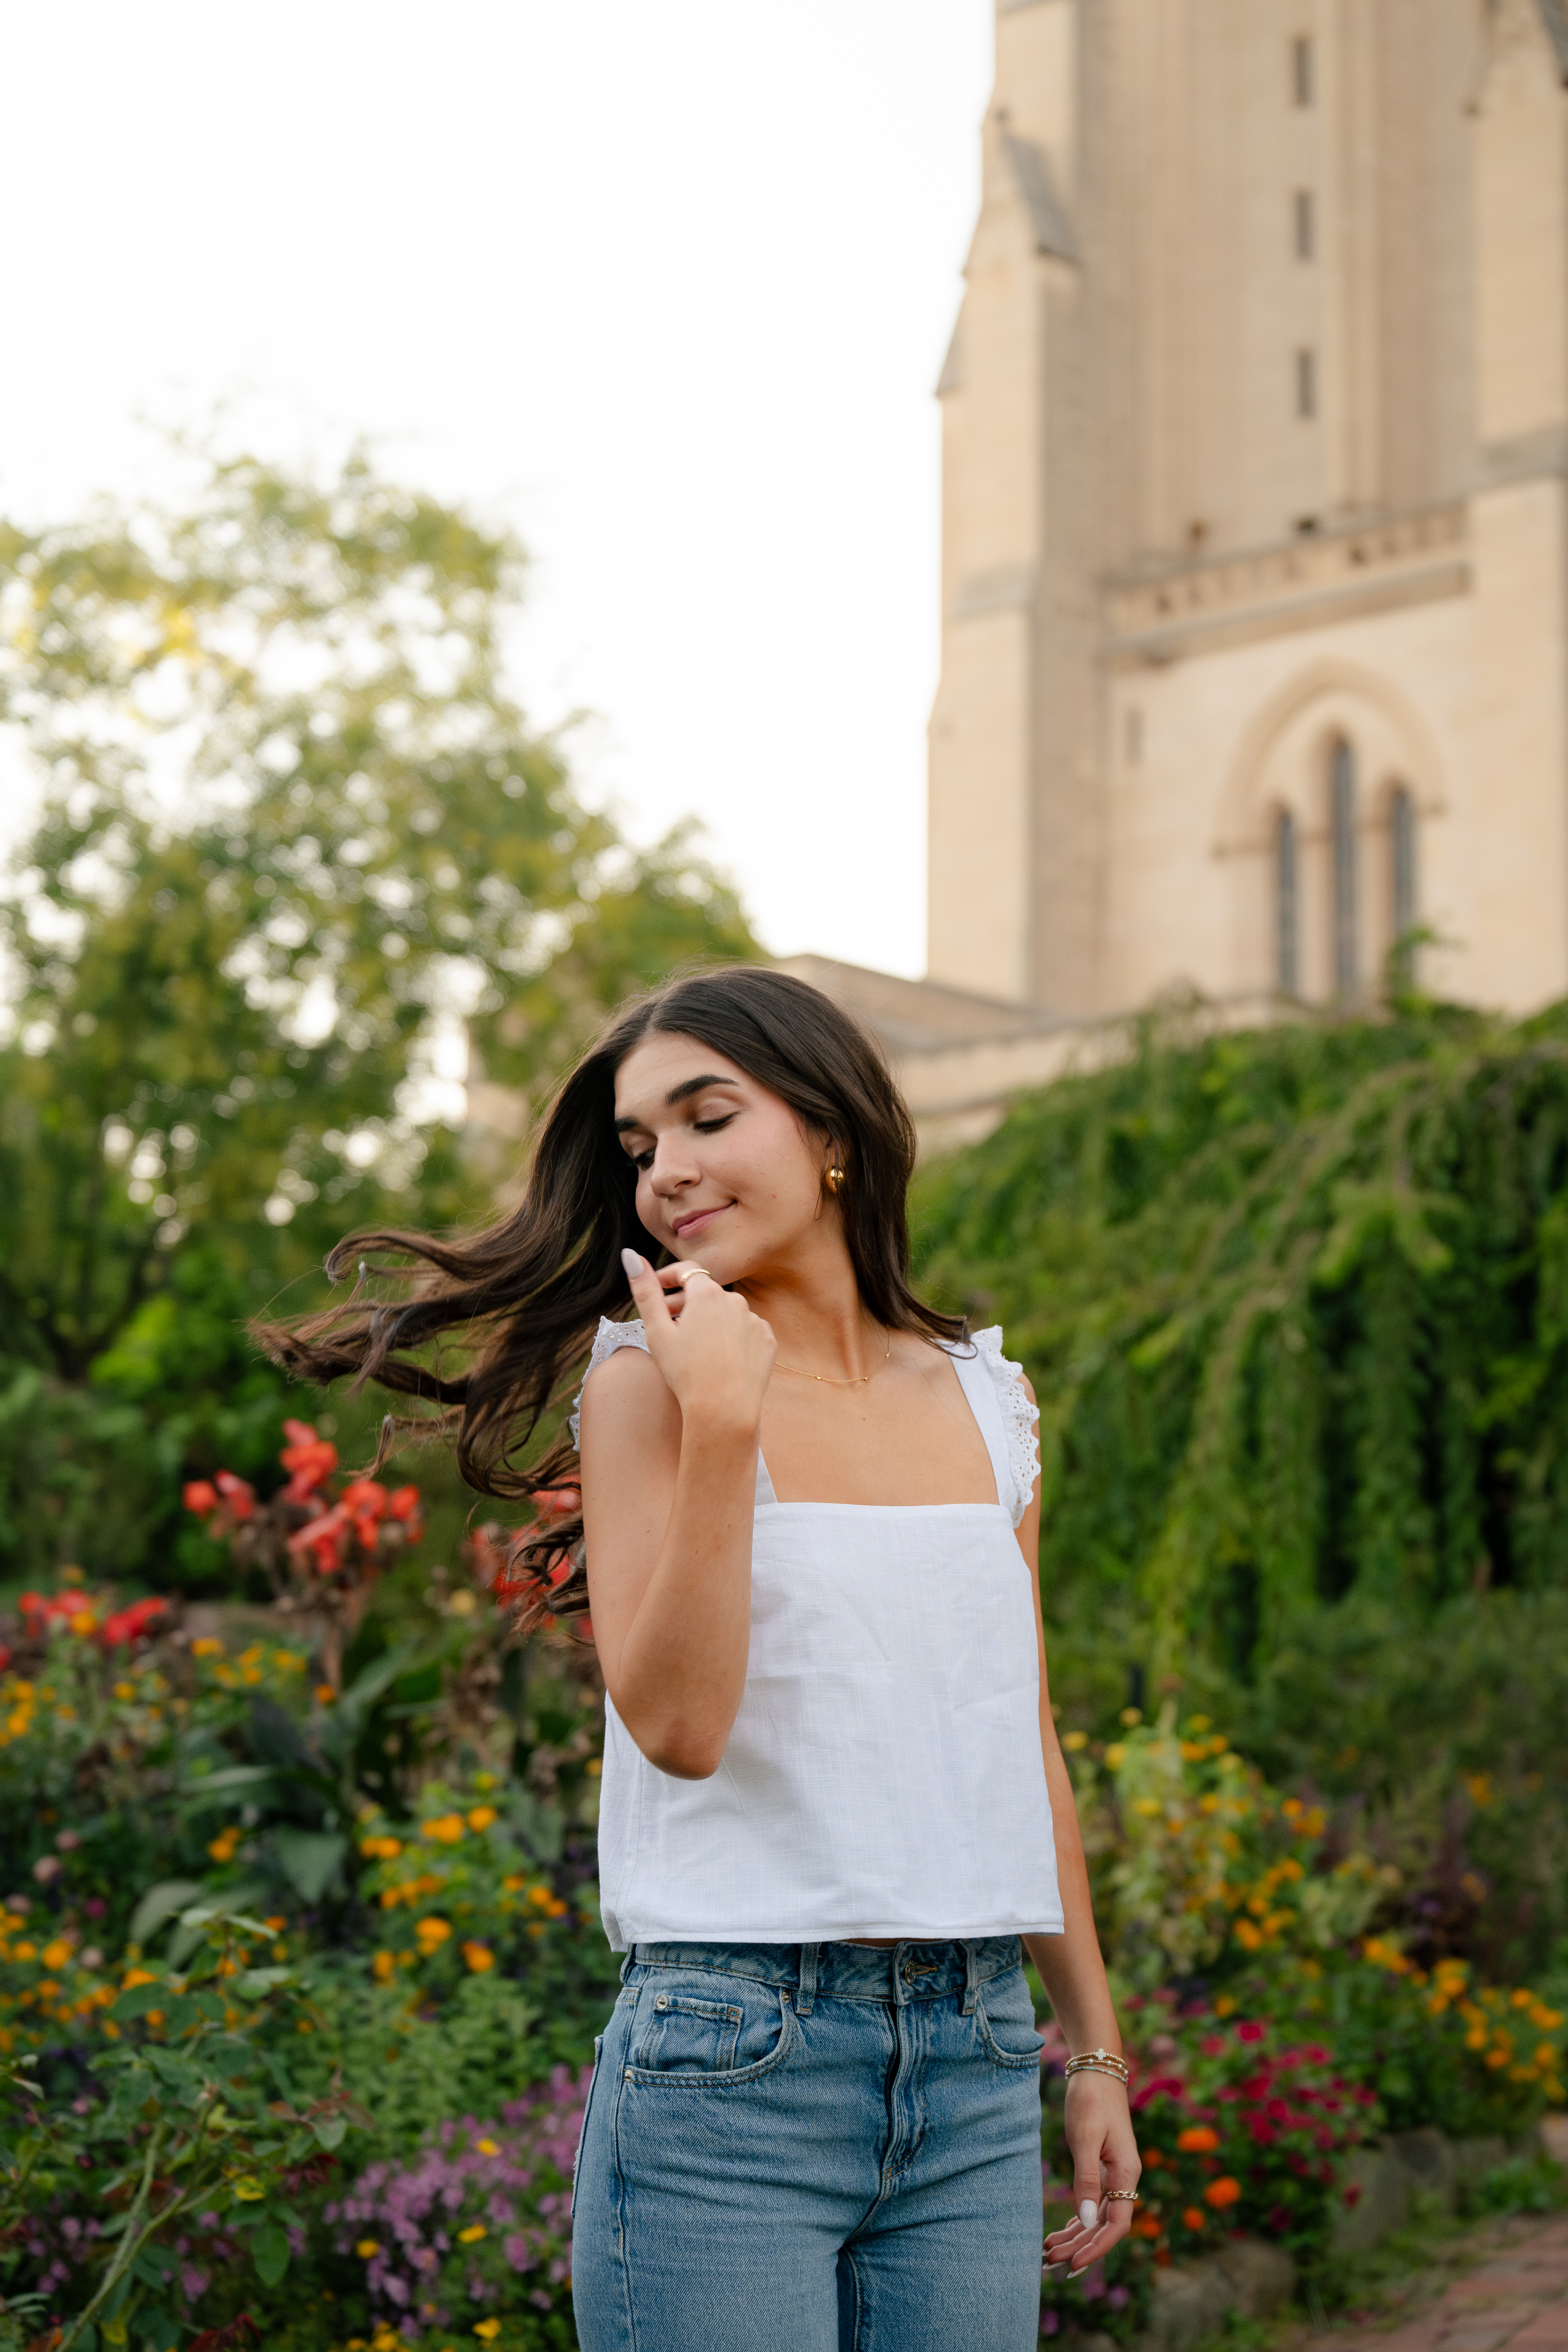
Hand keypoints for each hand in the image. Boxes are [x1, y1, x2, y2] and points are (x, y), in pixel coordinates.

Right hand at [620, 1250, 775, 1434]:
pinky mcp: (767, 1341)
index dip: (668, 1279)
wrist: (723, 1410)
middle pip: (706, 1293)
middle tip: (668, 1325)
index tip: (656, 1293)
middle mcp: (736, 1300)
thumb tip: (629, 1254)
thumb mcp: (657, 1330)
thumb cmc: (684, 1371)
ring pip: (727, 1312)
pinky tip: (719, 1358)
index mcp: (707, 1292)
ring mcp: (755, 1321)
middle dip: (686, 1303)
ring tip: (694, 1347)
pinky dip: (732, 1337)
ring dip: (710, 1321)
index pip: (686, 1271)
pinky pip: (746, 1331)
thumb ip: (645, 1290)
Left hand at [1043, 2074, 1140, 2278]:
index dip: (1096, 2248)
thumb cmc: (1091, 2099)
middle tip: (1049, 2263)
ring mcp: (1114, 2174)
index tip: (1073, 2264)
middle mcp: (1124, 2179)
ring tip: (1048, 2253)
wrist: (1096, 2067)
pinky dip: (1076, 2219)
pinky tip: (1061, 2232)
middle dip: (1079, 2247)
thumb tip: (1085, 2220)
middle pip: (1104, 2226)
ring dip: (1075, 2236)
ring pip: (1096, 2217)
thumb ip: (1087, 2179)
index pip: (1116, 2225)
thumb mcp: (1085, 2138)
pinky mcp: (1103, 2167)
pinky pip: (1092, 2203)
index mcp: (1127, 2174)